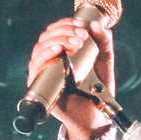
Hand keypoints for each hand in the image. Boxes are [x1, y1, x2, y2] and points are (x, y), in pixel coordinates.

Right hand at [25, 16, 117, 139]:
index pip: (55, 31)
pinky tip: (58, 51)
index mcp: (61, 52)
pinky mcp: (39, 84)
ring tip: (73, 43)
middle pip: (46, 37)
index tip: (80, 25)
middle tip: (80, 35)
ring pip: (40, 48)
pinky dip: (45, 55)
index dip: (65, 24)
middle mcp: (49, 60)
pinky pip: (36, 66)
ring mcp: (43, 72)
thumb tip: (95, 24)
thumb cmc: (97, 91)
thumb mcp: (104, 62)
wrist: (94, 116)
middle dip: (63, 31)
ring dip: (56, 41)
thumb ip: (104, 43)